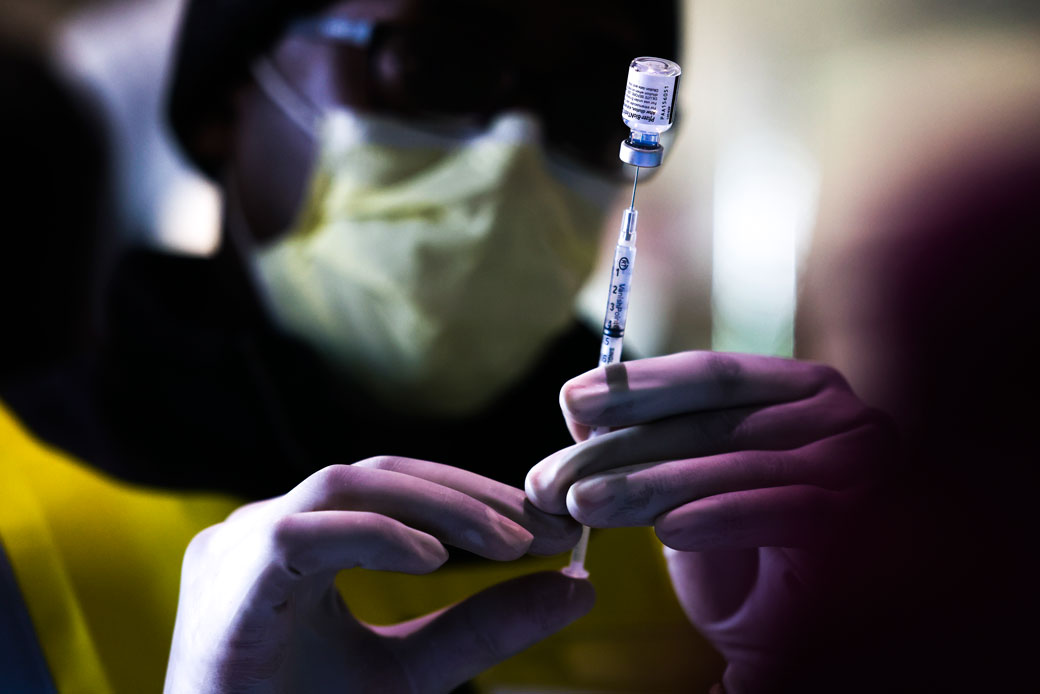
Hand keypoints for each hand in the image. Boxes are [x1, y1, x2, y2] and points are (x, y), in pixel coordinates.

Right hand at [165, 457, 592, 693]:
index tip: (547, 526)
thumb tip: (578, 587)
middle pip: (378, 473)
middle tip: (543, 525)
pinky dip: (375, 535)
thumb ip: (483, 628)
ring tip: (509, 542)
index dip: (473, 497)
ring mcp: (239, 545)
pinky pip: (302, 533)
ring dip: (437, 506)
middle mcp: (267, 527)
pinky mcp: (227, 579)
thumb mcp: (413, 670)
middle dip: (467, 495)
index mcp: (301, 542)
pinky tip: (434, 558)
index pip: (394, 487)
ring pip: (346, 484)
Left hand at [525, 352, 895, 691]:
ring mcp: (864, 462)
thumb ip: (649, 445)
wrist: (796, 638)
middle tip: (553, 476)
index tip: (571, 400)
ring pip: (738, 464)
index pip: (712, 376)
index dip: (638, 385)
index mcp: (801, 390)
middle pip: (714, 421)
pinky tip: (668, 529)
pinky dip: (724, 515)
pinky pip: (788, 511)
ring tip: (583, 504)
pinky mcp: (870, 516)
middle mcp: (841, 414)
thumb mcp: (684, 492)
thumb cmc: (739, 557)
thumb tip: (581, 412)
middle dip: (623, 448)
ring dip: (651, 484)